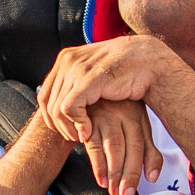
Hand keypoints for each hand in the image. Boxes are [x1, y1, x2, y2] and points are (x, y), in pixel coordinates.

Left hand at [38, 36, 184, 140]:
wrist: (149, 63)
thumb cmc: (126, 72)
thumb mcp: (95, 76)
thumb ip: (78, 84)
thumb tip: (61, 101)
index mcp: (67, 58)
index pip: (45, 92)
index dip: (51, 115)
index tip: (65, 129)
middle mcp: (68, 60)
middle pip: (48, 101)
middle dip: (59, 124)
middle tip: (74, 137)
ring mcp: (76, 68)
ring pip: (56, 108)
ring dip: (68, 127)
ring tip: (82, 136)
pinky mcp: (87, 79)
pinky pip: (68, 108)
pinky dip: (76, 124)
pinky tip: (88, 132)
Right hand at [70, 100, 156, 194]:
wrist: (90, 93)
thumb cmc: (118, 112)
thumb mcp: (137, 127)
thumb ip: (147, 151)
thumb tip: (153, 178)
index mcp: (137, 117)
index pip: (140, 146)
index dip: (138, 170)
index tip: (134, 190)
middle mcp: (121, 115)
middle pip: (126, 148)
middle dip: (125, 175)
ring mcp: (103, 116)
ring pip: (110, 146)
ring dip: (111, 172)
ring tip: (112, 191)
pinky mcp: (86, 120)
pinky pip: (92, 144)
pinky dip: (96, 163)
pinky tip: (100, 178)